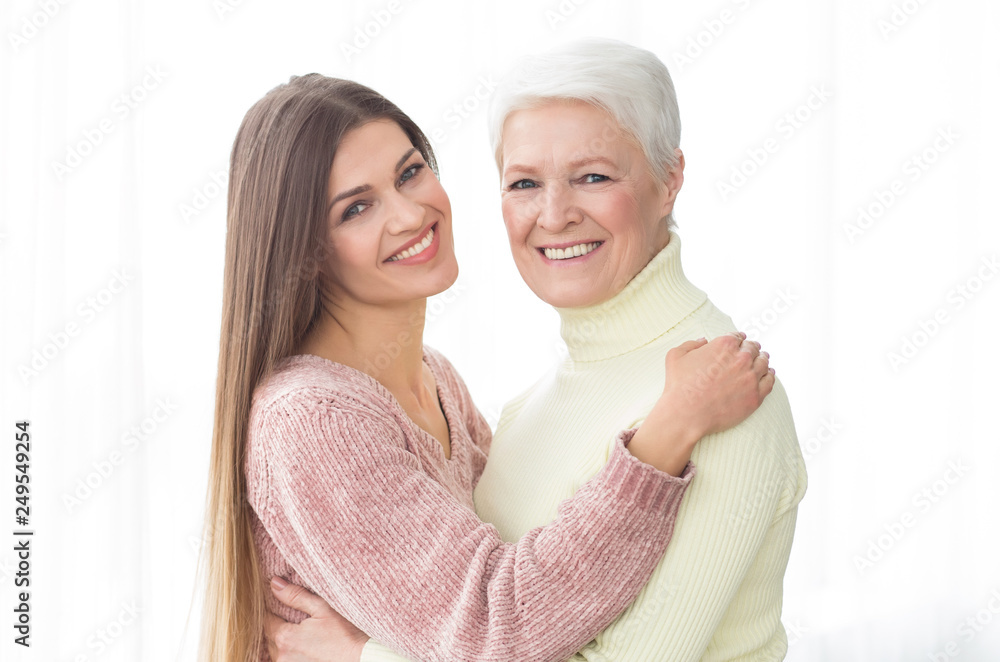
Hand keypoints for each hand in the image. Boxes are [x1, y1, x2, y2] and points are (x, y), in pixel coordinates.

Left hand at [266, 577, 369, 661]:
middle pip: (270, 637)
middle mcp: (282, 657)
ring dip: (283, 641)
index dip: (273, 609)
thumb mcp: (323, 608)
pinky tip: (303, 646)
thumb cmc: (345, 634)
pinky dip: (290, 653)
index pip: (267, 620)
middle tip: (292, 616)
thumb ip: (295, 596)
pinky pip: (285, 660)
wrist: (362, 658)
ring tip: (300, 632)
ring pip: (277, 651)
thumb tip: (274, 583)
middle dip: (278, 625)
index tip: (281, 603)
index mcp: (285, 638)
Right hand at [628, 333, 773, 474]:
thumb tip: (704, 340)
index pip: (738, 336)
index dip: (738, 338)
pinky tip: (769, 374)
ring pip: (764, 363)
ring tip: (763, 359)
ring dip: (763, 359)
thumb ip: (691, 343)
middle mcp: (741, 358)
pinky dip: (770, 375)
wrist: (686, 414)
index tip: (740, 342)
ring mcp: (751, 377)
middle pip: (753, 348)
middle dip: (752, 348)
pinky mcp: (756, 396)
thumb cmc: (678, 385)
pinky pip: (769, 381)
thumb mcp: (675, 356)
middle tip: (753, 350)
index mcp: (724, 344)